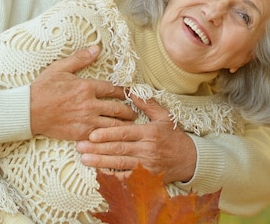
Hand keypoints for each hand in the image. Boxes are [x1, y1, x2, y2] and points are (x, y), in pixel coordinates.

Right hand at [30, 45, 136, 139]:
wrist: (27, 111)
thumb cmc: (42, 88)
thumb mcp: (60, 68)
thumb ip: (80, 58)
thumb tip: (97, 48)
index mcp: (86, 87)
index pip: (113, 89)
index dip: (125, 92)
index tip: (130, 94)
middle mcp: (89, 104)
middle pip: (118, 109)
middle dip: (129, 111)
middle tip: (135, 113)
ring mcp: (85, 120)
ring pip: (113, 125)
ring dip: (124, 125)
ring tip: (131, 127)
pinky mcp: (80, 134)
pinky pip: (101, 136)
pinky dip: (110, 137)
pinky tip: (116, 138)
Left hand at [76, 95, 196, 183]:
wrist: (189, 160)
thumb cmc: (174, 136)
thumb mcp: (164, 117)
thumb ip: (147, 104)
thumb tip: (131, 91)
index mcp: (150, 133)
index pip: (126, 133)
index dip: (108, 134)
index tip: (92, 134)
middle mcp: (147, 149)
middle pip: (119, 149)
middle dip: (98, 148)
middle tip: (80, 146)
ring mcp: (146, 165)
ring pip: (119, 163)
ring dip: (100, 161)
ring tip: (84, 158)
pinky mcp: (145, 177)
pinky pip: (126, 177)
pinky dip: (112, 175)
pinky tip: (98, 172)